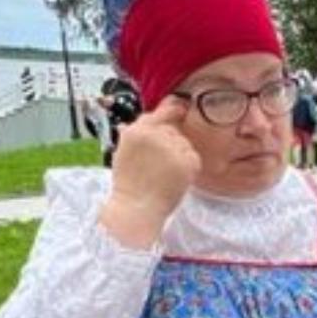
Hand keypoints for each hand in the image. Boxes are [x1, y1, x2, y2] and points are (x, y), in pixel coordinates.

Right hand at [100, 98, 200, 247]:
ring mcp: (171, 148)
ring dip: (179, 155)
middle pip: (172, 130)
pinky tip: (176, 178)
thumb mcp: (123, 152)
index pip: (159, 113)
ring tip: (165, 174)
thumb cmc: (128, 185)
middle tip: (159, 165)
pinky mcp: (186, 161)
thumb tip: (151, 116)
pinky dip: (188, 167)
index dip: (172, 109)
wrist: (136, 209)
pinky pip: (193, 157)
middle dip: (170, 143)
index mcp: (136, 131)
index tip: (181, 107)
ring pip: (183, 143)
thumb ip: (136, 133)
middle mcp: (154, 135)